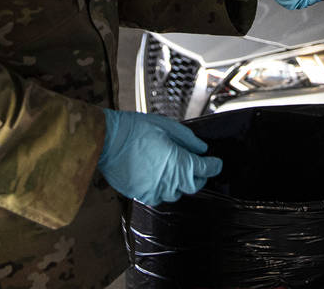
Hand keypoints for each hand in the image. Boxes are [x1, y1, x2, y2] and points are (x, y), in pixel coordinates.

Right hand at [97, 109, 221, 205]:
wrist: (107, 140)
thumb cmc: (136, 130)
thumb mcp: (167, 127)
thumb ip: (188, 140)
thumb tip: (201, 149)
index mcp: (178, 163)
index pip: (204, 170)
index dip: (213, 166)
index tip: (216, 163)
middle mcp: (169, 181)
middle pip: (193, 186)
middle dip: (199, 176)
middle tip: (198, 167)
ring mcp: (154, 191)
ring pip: (176, 193)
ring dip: (180, 183)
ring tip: (175, 169)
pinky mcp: (141, 195)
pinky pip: (159, 197)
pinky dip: (163, 189)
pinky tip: (159, 177)